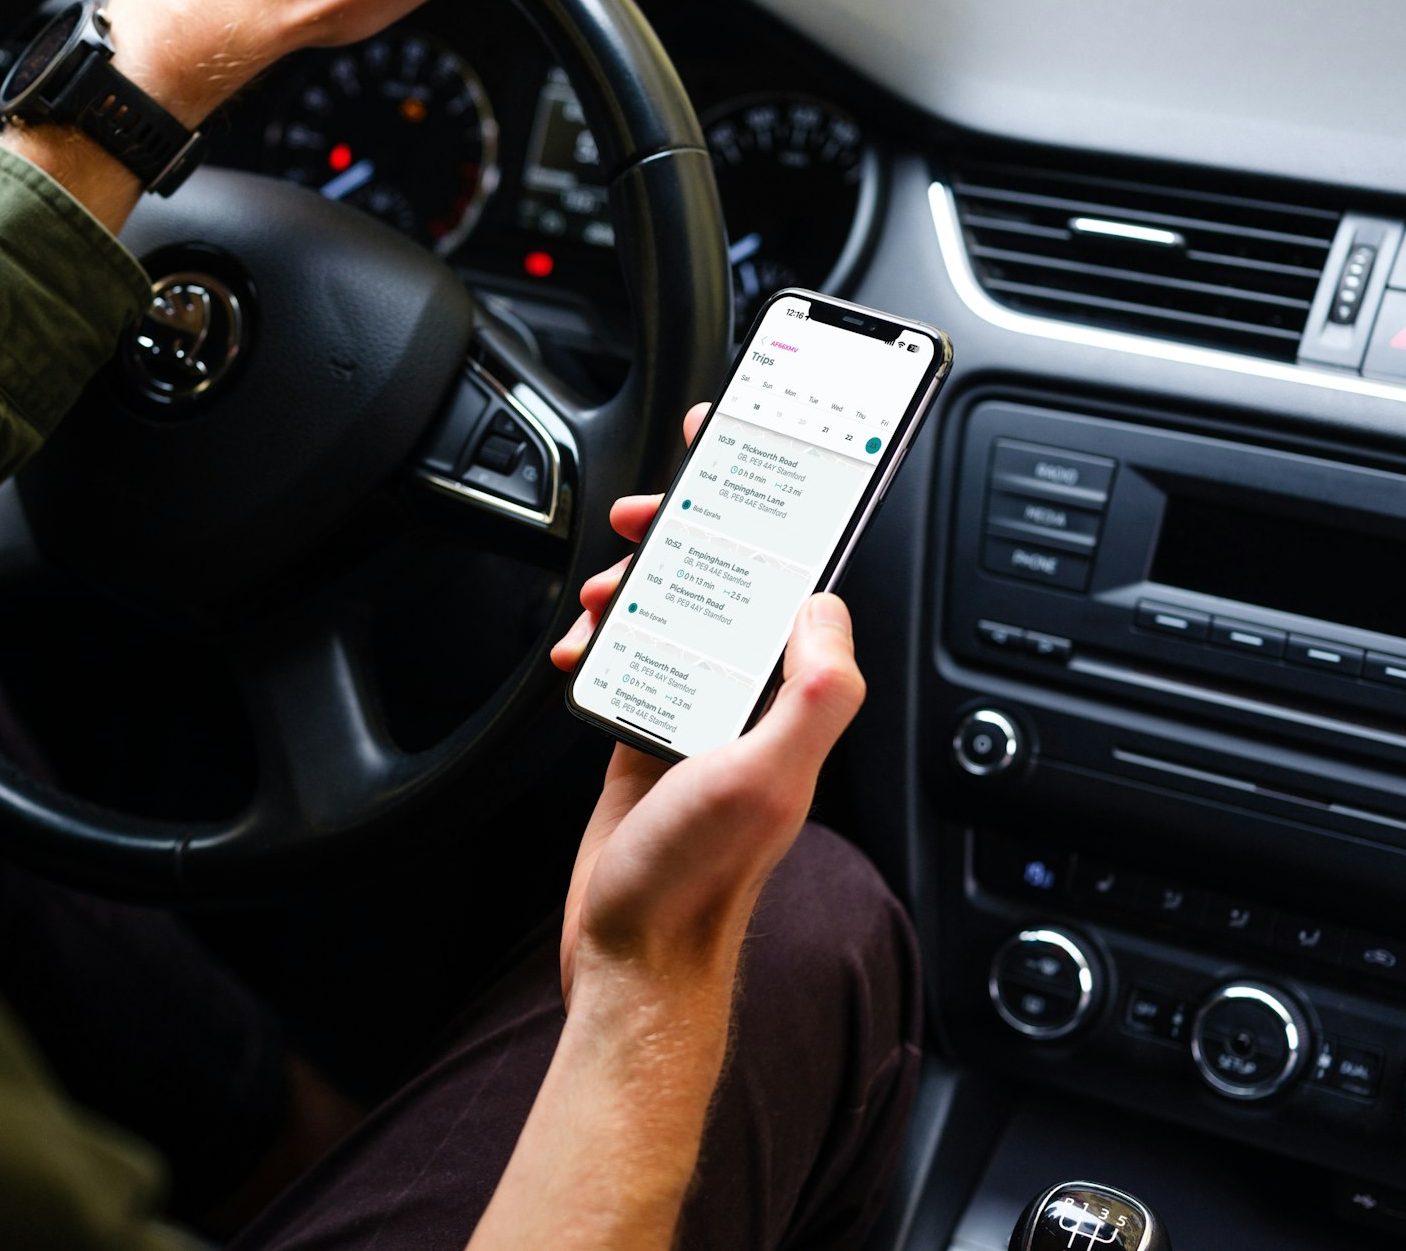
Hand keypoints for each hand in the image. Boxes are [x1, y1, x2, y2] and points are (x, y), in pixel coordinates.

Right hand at [548, 404, 866, 1003]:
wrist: (634, 951)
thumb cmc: (698, 879)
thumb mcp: (769, 778)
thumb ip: (817, 690)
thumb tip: (826, 603)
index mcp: (788, 695)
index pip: (790, 576)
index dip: (769, 509)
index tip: (741, 453)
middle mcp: (748, 696)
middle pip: (721, 578)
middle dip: (682, 534)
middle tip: (646, 517)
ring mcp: (695, 710)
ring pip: (667, 609)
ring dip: (631, 586)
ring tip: (602, 594)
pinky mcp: (646, 730)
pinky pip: (627, 655)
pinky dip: (599, 641)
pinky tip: (579, 650)